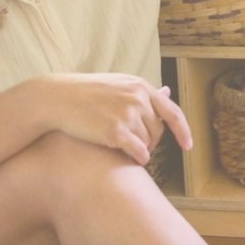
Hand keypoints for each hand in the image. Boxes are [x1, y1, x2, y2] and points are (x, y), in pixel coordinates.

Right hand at [36, 73, 193, 164]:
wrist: (55, 99)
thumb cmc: (86, 93)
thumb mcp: (118, 85)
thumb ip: (143, 92)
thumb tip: (167, 91)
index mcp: (140, 86)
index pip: (172, 112)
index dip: (183, 131)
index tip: (189, 146)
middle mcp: (138, 99)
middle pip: (158, 131)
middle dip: (151, 141)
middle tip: (135, 145)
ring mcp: (127, 114)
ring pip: (147, 143)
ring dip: (140, 149)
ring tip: (123, 147)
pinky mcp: (115, 132)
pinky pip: (139, 152)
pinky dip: (139, 158)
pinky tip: (132, 159)